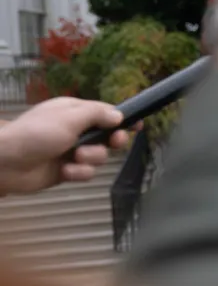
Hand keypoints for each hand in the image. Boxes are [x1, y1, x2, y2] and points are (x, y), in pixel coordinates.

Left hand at [0, 98, 134, 195]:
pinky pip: (86, 173)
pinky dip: (78, 173)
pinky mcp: (67, 171)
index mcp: (74, 112)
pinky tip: (65, 172)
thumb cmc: (35, 134)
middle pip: (107, 136)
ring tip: (74, 159)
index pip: (106, 113)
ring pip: (99, 157)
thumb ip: (98, 115)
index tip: (137, 126)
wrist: (5, 163)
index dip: (122, 120)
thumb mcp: (70, 118)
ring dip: (91, 159)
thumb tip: (119, 115)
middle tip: (113, 143)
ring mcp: (71, 151)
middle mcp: (75, 130)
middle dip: (111, 141)